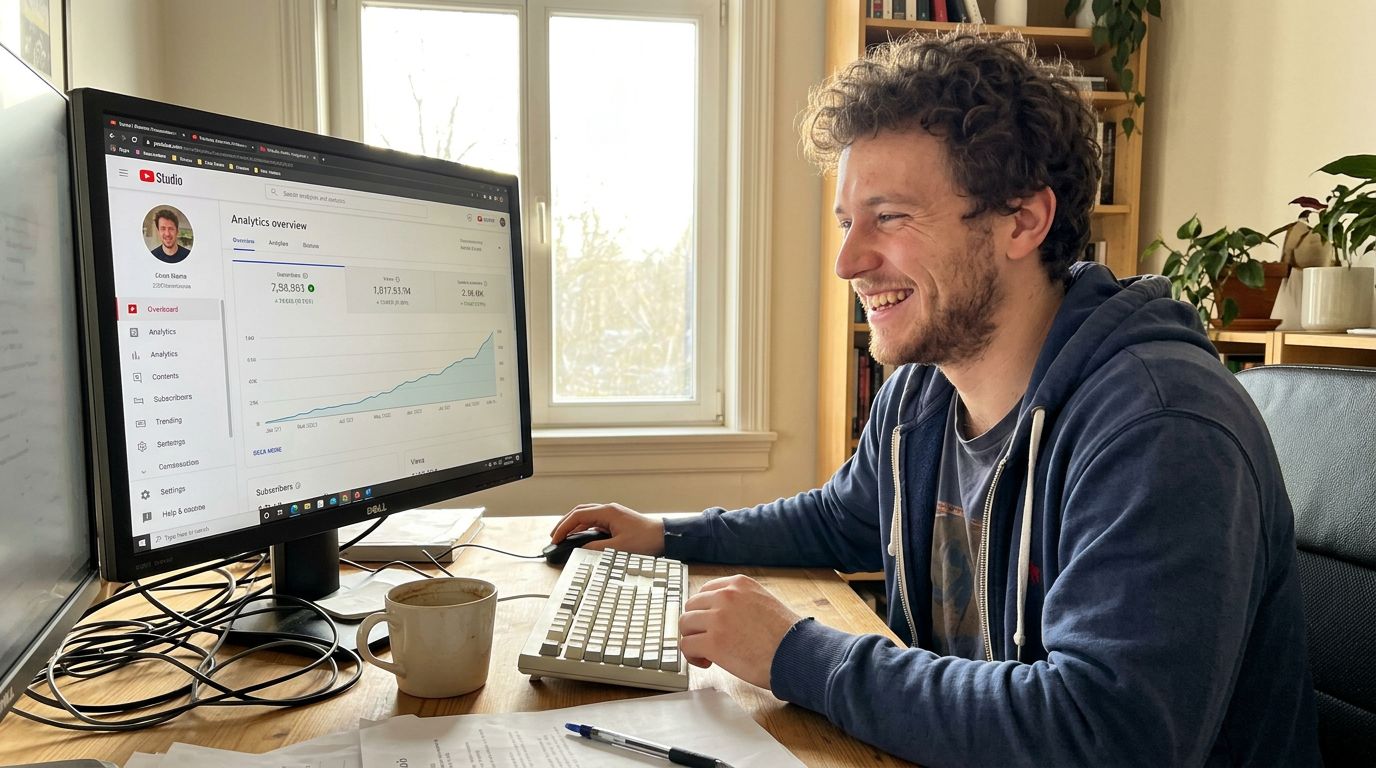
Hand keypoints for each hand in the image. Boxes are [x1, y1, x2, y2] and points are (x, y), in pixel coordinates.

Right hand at [549, 502, 664, 555]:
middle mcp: (608, 510)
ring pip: (586, 516)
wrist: (665, 537)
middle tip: (554, 537)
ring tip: (563, 537)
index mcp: (607, 512)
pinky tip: (579, 537)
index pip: (578, 516)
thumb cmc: (646, 540)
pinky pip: (594, 521)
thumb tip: (580, 549)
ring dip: (573, 525)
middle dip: (564, 524)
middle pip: (579, 513)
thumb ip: (597, 548)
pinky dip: (583, 528)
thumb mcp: (619, 548)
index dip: (564, 527)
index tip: (555, 539)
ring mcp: (612, 514)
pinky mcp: (616, 521)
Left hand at [678, 575, 799, 689]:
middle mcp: (726, 596)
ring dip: (692, 639)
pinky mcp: (713, 642)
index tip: (709, 623)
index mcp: (739, 584)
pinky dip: (692, 656)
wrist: (797, 653)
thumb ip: (741, 603)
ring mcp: (718, 618)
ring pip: (685, 625)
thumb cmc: (787, 636)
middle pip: (691, 606)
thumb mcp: (764, 602)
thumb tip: (723, 616)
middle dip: (696, 625)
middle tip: (706, 640)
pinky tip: (706, 662)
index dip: (704, 611)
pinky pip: (687, 645)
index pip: (705, 591)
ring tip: (706, 654)